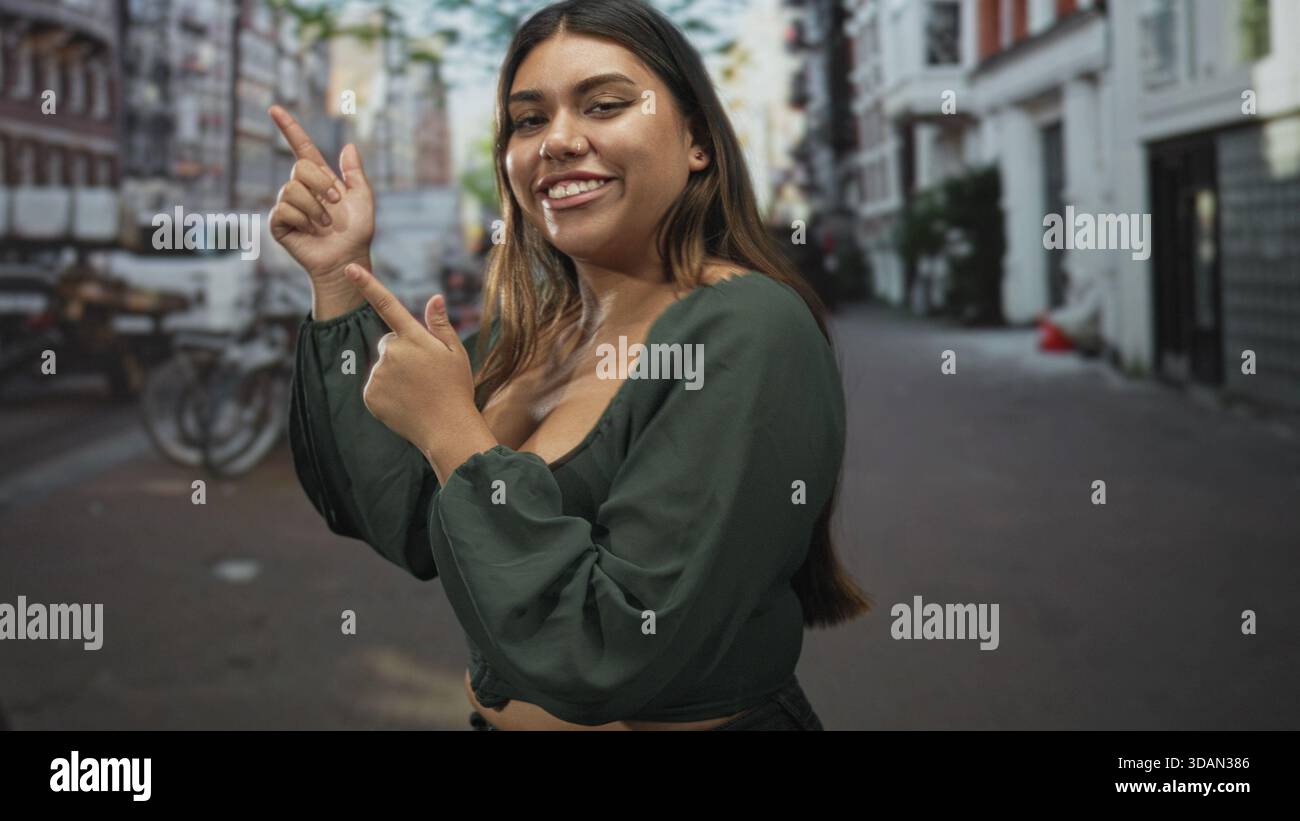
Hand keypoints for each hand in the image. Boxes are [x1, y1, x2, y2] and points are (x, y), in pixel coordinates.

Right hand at [267, 105, 374, 282]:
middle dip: (322, 184)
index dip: (289, 128)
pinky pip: (284, 209)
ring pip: (292, 189)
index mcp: (320, 179)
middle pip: (300, 167)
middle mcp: (301, 189)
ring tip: (325, 225)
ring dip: (315, 208)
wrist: (347, 259)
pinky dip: (302, 220)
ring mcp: (289, 205)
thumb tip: (349, 146)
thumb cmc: (357, 233)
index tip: (275, 108)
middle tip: (336, 203)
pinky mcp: (279, 223)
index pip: (301, 148)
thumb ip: (355, 173)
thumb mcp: (364, 199)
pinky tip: (310, 231)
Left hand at [344, 263, 496, 481]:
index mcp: (414, 338)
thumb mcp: (456, 353)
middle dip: (402, 352)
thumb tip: (434, 298)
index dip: (367, 284)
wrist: (446, 429)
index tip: (349, 268)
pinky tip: (404, 402)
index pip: (387, 304)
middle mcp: (392, 352)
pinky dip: (386, 392)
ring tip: (417, 391)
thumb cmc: (456, 389)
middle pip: (388, 342)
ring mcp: (378, 374)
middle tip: (424, 373)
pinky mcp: (369, 395)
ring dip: (395, 374)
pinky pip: (375, 386)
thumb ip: (440, 325)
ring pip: (382, 365)